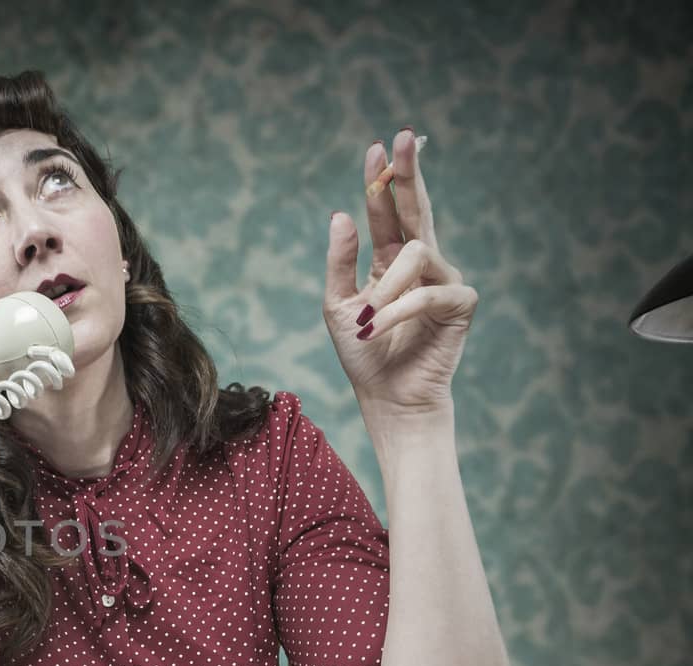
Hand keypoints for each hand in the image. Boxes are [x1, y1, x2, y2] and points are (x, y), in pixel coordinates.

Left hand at [324, 129, 478, 419]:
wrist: (386, 397)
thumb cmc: (363, 354)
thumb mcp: (336, 306)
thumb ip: (341, 261)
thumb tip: (341, 213)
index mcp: (389, 258)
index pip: (389, 210)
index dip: (385, 179)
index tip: (377, 146)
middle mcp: (420, 263)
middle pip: (418, 207)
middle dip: (409, 173)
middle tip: (404, 137)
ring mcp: (443, 280)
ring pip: (415, 253)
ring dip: (384, 287)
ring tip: (366, 319)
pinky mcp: (460, 304)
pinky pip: (426, 293)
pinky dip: (396, 311)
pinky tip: (375, 328)